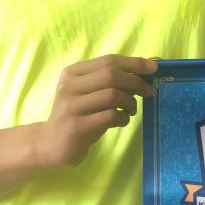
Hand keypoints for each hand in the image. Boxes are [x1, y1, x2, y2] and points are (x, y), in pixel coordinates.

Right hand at [36, 55, 157, 166]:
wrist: (51, 143)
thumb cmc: (78, 114)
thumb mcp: (88, 92)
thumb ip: (108, 80)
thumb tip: (144, 70)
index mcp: (73, 72)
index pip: (108, 60)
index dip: (134, 63)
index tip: (153, 68)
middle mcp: (69, 86)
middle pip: (111, 75)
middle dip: (135, 82)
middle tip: (147, 91)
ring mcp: (72, 106)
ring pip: (112, 94)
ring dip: (130, 102)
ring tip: (131, 110)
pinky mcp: (77, 126)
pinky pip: (110, 116)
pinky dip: (123, 117)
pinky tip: (122, 121)